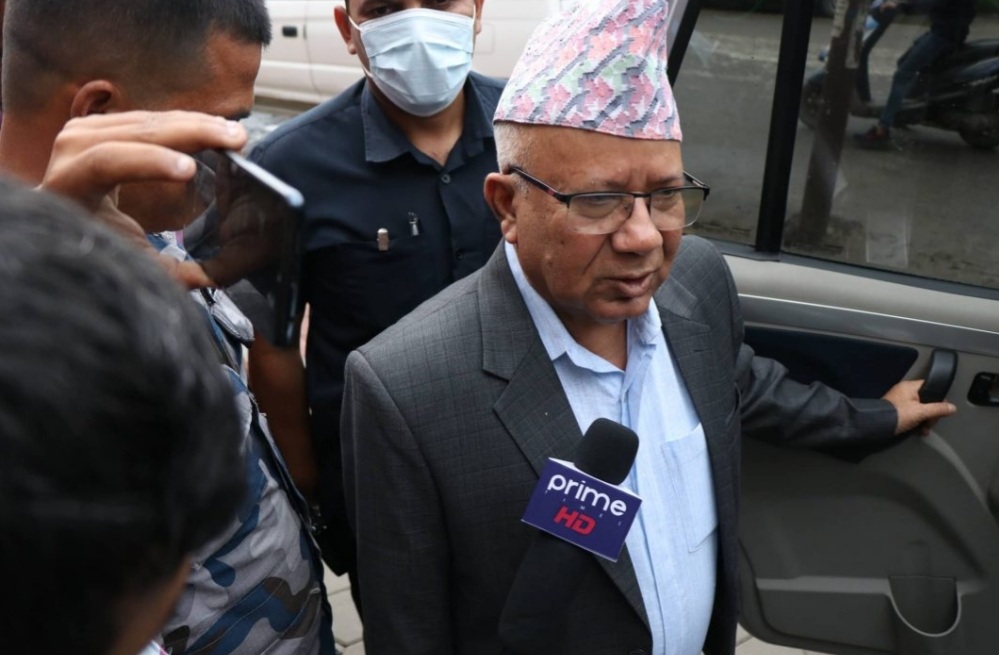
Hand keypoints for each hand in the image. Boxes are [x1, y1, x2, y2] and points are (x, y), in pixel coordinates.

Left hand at [38, 111, 247, 287]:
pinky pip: (147, 116)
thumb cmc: (94, 245)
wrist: (61, 221)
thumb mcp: (131, 264)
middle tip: (235, 139)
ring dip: (195, 123)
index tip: (192, 170)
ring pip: (147, 118)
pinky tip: (211, 126)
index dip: (150, 162)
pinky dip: (183, 121)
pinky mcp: (99, 123)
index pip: (106, 162)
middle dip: (192, 132)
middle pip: (136, 131)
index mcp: (70, 187)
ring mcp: (83, 130)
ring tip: (232, 133)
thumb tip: (215, 276)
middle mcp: (70, 150)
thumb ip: (170, 271)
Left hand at [882, 379, 955, 435]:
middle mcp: (904, 391)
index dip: (939, 399)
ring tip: (923, 429)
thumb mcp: (921, 412)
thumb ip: (938, 409)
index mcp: (910, 386)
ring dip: (924, 420)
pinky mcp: (896, 410)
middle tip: (929, 423)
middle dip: (930, 414)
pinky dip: (916, 422)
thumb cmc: (896, 416)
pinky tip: (917, 430)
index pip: (931, 387)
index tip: (942, 410)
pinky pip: (911, 414)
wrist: (876, 425)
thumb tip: (952, 408)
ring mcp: (899, 400)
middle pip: (927, 400)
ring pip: (920, 409)